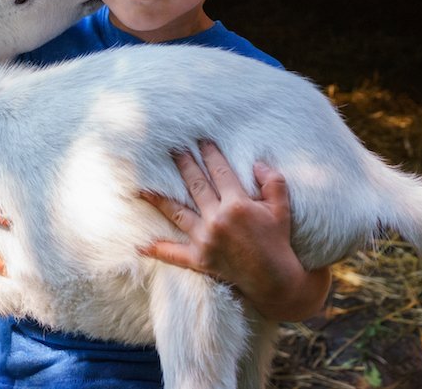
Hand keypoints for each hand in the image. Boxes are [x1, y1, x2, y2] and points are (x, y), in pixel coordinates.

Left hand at [138, 141, 330, 320]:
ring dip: (159, 198)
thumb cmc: (278, 241)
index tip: (201, 140)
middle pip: (195, 185)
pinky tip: (139, 244)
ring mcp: (205, 240)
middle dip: (183, 164)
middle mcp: (217, 219)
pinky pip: (173, 254)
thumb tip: (256, 163)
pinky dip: (156, 249)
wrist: (275, 280)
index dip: (210, 154)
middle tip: (173, 149)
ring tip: (143, 187)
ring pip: (177, 213)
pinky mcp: (199, 260)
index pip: (219, 171)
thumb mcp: (282, 208)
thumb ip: (272, 182)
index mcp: (237, 204)